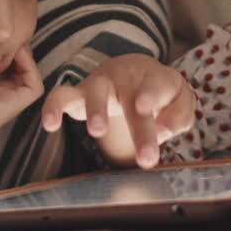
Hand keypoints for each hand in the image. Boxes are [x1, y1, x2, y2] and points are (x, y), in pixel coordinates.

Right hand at [41, 54, 194, 168]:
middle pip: (132, 102)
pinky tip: (50, 124)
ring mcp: (101, 85)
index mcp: (155, 80)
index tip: (146, 106)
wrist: (132, 71)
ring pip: (95, 91)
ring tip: (97, 131)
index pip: (158, 86)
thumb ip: (179, 115)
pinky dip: (53, 107)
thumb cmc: (159, 90)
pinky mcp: (78, 94)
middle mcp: (127, 79)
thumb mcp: (180, 99)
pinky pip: (61, 95)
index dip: (153, 95)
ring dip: (96, 110)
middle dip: (140, 130)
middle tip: (147, 159)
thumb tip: (163, 132)